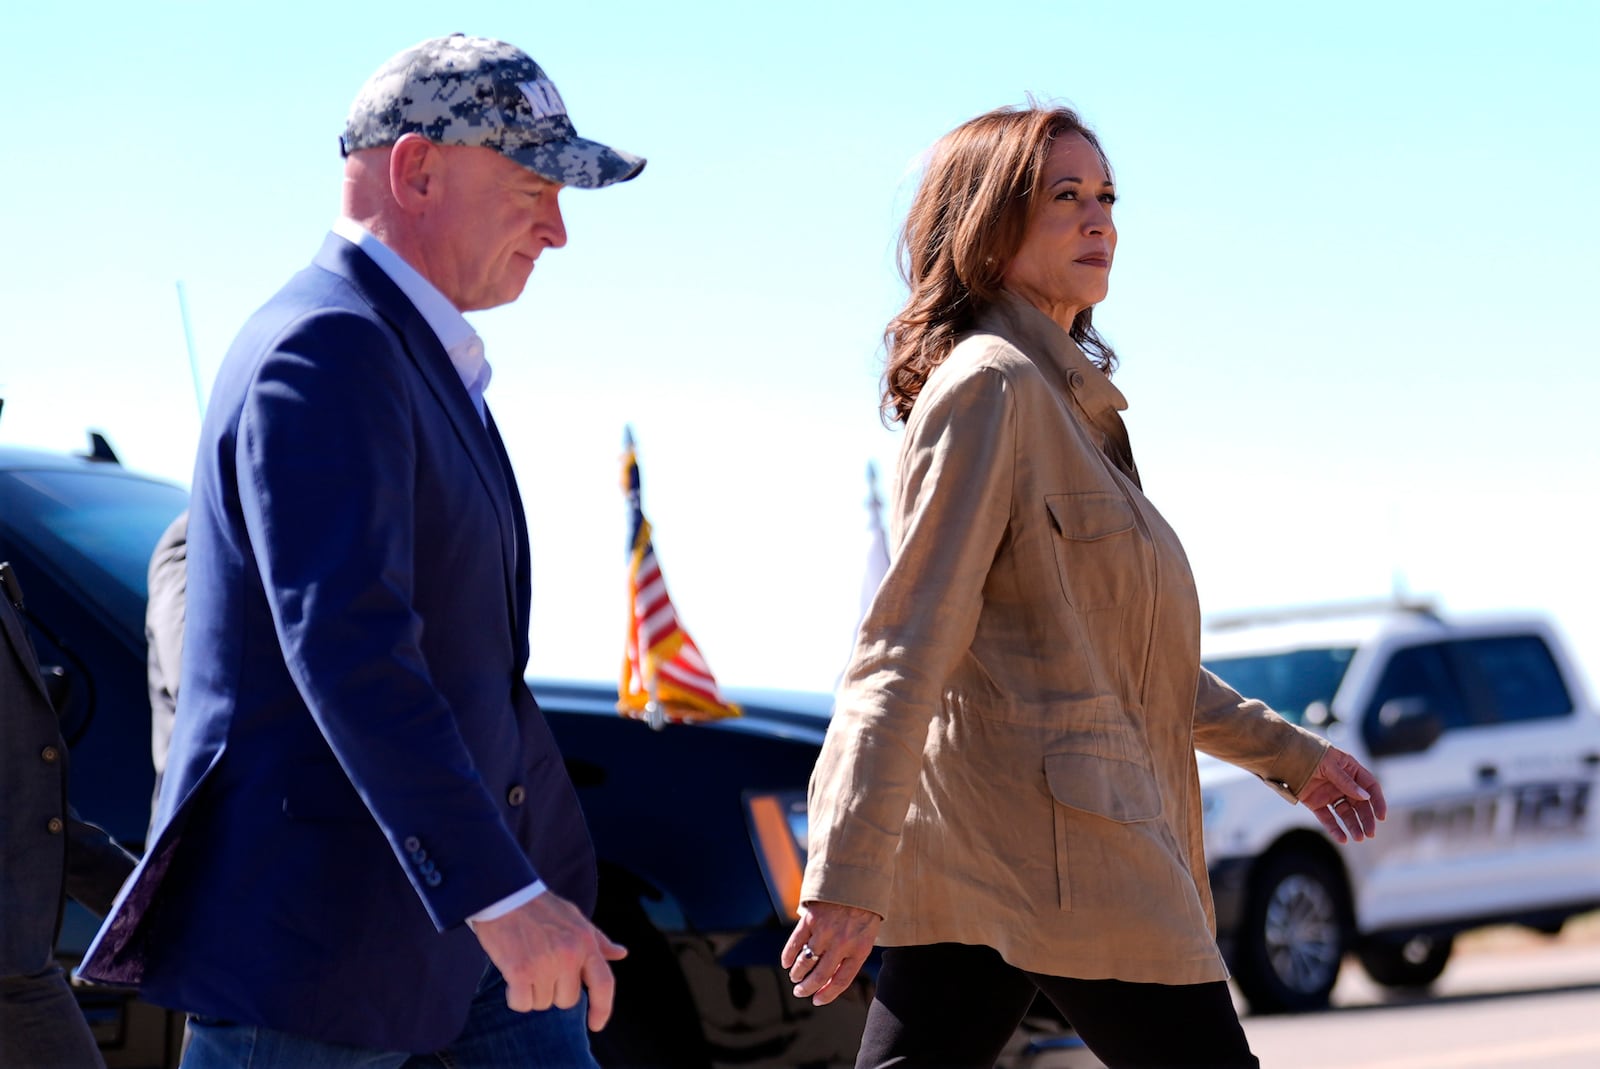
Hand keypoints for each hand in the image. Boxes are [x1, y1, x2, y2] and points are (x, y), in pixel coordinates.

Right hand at [470, 891, 627, 1030]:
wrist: (504, 895)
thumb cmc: (540, 908)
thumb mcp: (575, 918)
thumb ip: (598, 941)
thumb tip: (621, 954)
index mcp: (586, 942)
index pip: (604, 984)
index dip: (602, 1009)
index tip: (596, 1024)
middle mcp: (570, 955)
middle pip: (567, 1000)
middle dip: (554, 990)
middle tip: (540, 966)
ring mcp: (545, 964)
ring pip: (543, 1003)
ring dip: (533, 991)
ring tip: (525, 963)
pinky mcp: (520, 971)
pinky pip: (522, 1004)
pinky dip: (515, 997)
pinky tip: (512, 975)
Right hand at [781, 901, 881, 1005]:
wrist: (858, 878)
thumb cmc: (864, 910)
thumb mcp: (867, 934)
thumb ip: (852, 955)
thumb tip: (829, 981)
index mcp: (860, 949)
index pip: (842, 981)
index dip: (827, 994)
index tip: (816, 1000)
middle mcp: (842, 943)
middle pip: (820, 975)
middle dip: (807, 988)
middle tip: (800, 992)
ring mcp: (825, 930)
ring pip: (806, 961)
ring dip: (797, 973)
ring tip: (795, 978)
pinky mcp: (811, 918)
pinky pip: (796, 942)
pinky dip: (788, 955)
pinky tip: (786, 963)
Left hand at [1298, 746, 1387, 843]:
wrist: (1283, 757)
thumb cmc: (1309, 754)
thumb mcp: (1329, 765)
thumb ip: (1345, 781)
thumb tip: (1364, 797)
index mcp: (1350, 770)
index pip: (1370, 787)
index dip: (1377, 801)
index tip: (1381, 816)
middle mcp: (1343, 784)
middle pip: (1360, 804)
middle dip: (1366, 819)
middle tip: (1370, 833)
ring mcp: (1330, 794)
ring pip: (1345, 813)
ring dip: (1353, 826)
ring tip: (1358, 838)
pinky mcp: (1316, 803)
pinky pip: (1328, 818)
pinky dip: (1335, 829)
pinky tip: (1342, 839)